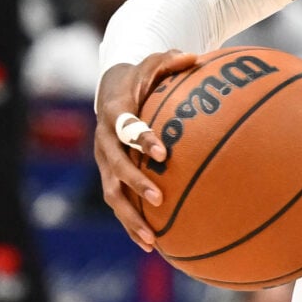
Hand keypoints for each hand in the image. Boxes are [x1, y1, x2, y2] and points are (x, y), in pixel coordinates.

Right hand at [94, 50, 201, 250]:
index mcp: (115, 113)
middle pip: (115, 167)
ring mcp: (105, 161)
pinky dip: (132, 224)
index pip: (126, 127)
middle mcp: (104, 140)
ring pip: (112, 193)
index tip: (162, 153)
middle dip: (135, 184)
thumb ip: (171, 61)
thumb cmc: (142, 77)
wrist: (111, 88)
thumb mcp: (154, 63)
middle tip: (159, 198)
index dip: (141, 138)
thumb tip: (196, 56)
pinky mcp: (110, 175)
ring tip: (151, 240)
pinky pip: (119, 203)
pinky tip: (153, 245)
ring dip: (129, 217)